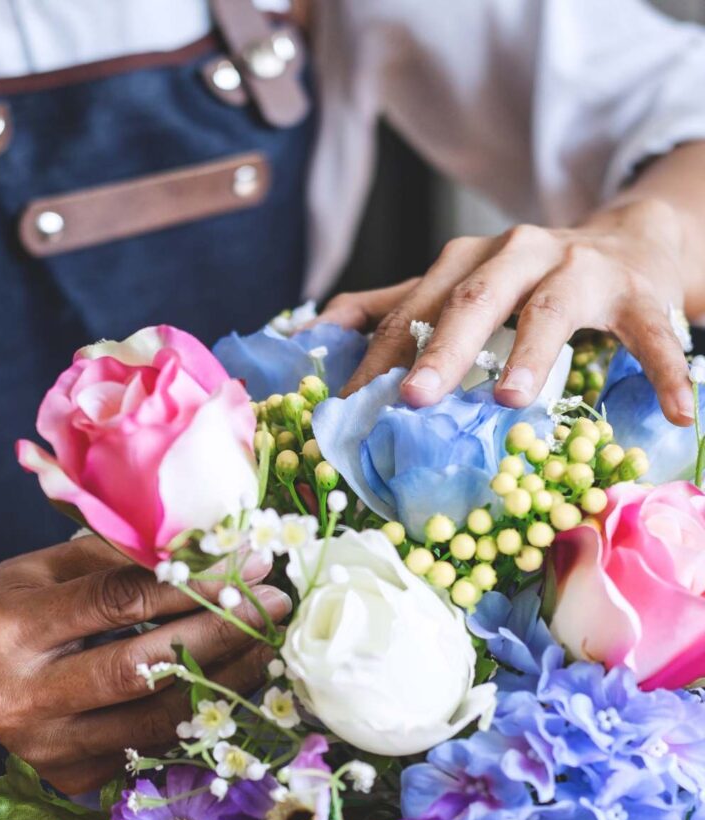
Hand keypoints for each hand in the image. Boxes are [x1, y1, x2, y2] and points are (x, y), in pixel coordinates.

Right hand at [0, 535, 289, 792]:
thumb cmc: (24, 602)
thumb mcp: (55, 563)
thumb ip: (126, 558)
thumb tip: (222, 551)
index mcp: (10, 629)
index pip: (120, 602)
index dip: (194, 583)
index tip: (251, 565)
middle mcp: (20, 697)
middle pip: (141, 668)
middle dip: (220, 634)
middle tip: (274, 607)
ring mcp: (44, 748)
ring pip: (155, 719)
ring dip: (225, 681)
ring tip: (269, 646)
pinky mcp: (69, 778)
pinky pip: (152, 747)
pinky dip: (199, 715)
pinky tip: (234, 684)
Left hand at [320, 198, 693, 424]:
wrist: (625, 241)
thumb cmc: (528, 280)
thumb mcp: (459, 284)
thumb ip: (394, 304)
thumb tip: (317, 328)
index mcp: (467, 260)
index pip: (414, 308)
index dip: (379, 356)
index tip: (348, 406)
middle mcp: (518, 254)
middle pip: (473, 298)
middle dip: (441, 347)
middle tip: (414, 397)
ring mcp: (580, 268)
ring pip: (551, 308)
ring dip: (531, 354)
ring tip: (512, 400)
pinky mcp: (636, 292)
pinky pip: (650, 334)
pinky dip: (662, 370)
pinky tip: (679, 412)